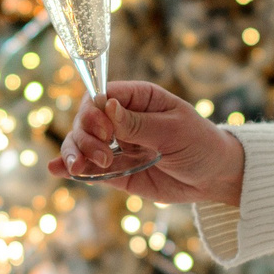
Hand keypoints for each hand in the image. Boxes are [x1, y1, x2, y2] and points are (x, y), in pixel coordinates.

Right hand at [44, 79, 243, 206]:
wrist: (215, 177)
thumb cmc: (200, 144)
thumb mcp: (174, 131)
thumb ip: (138, 124)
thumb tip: (106, 107)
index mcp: (138, 99)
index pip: (101, 96)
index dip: (94, 112)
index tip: (106, 132)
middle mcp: (122, 120)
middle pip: (86, 120)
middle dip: (85, 136)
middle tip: (103, 156)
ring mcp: (117, 145)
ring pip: (82, 143)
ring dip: (75, 153)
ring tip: (78, 167)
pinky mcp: (116, 170)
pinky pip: (90, 168)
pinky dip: (72, 167)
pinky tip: (58, 169)